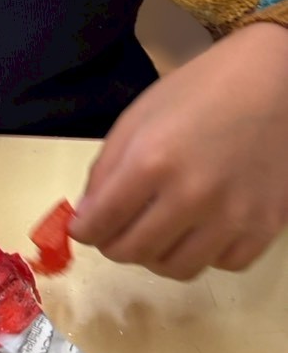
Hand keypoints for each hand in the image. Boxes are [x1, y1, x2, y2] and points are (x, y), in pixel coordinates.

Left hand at [68, 22, 287, 279]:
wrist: (276, 83)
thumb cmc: (202, 91)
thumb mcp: (138, 117)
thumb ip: (106, 170)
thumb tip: (88, 216)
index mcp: (151, 161)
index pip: (101, 223)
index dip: (84, 230)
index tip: (83, 228)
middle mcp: (192, 196)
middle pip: (133, 251)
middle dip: (113, 244)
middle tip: (115, 230)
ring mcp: (232, 217)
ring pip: (176, 268)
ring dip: (155, 255)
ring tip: (155, 231)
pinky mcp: (265, 227)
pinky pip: (222, 265)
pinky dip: (203, 254)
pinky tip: (198, 229)